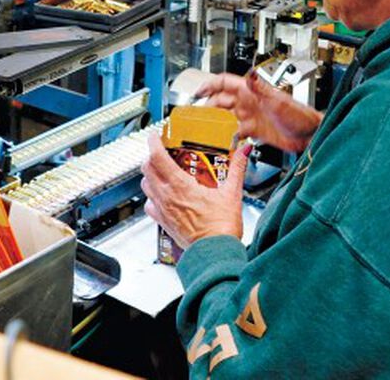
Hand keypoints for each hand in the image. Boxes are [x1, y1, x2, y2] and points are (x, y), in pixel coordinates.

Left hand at [141, 132, 249, 249]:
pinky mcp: (163, 222)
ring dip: (150, 175)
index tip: (155, 136)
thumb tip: (244, 151)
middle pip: (147, 168)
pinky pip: (149, 205)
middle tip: (161, 152)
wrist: (215, 253)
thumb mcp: (232, 193)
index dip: (153, 143)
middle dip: (151, 156)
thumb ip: (237, 168)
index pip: (157, 157)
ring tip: (162, 172)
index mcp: (181, 186)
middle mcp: (167, 196)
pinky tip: (163, 196)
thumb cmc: (221, 228)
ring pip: (146, 185)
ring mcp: (162, 210)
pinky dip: (152, 196)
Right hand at [196, 72, 320, 152]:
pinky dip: (226, 137)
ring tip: (203, 131)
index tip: (196, 92)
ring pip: (225, 117)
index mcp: (251, 91)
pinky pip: (234, 132)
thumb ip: (261, 88)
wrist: (311, 135)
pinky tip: (221, 142)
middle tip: (195, 117)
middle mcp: (249, 102)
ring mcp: (250, 116)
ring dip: (214, 123)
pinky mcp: (254, 130)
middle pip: (220, 101)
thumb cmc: (300, 116)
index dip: (209, 85)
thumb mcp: (278, 100)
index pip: (224, 83)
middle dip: (206, 107)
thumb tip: (249, 75)